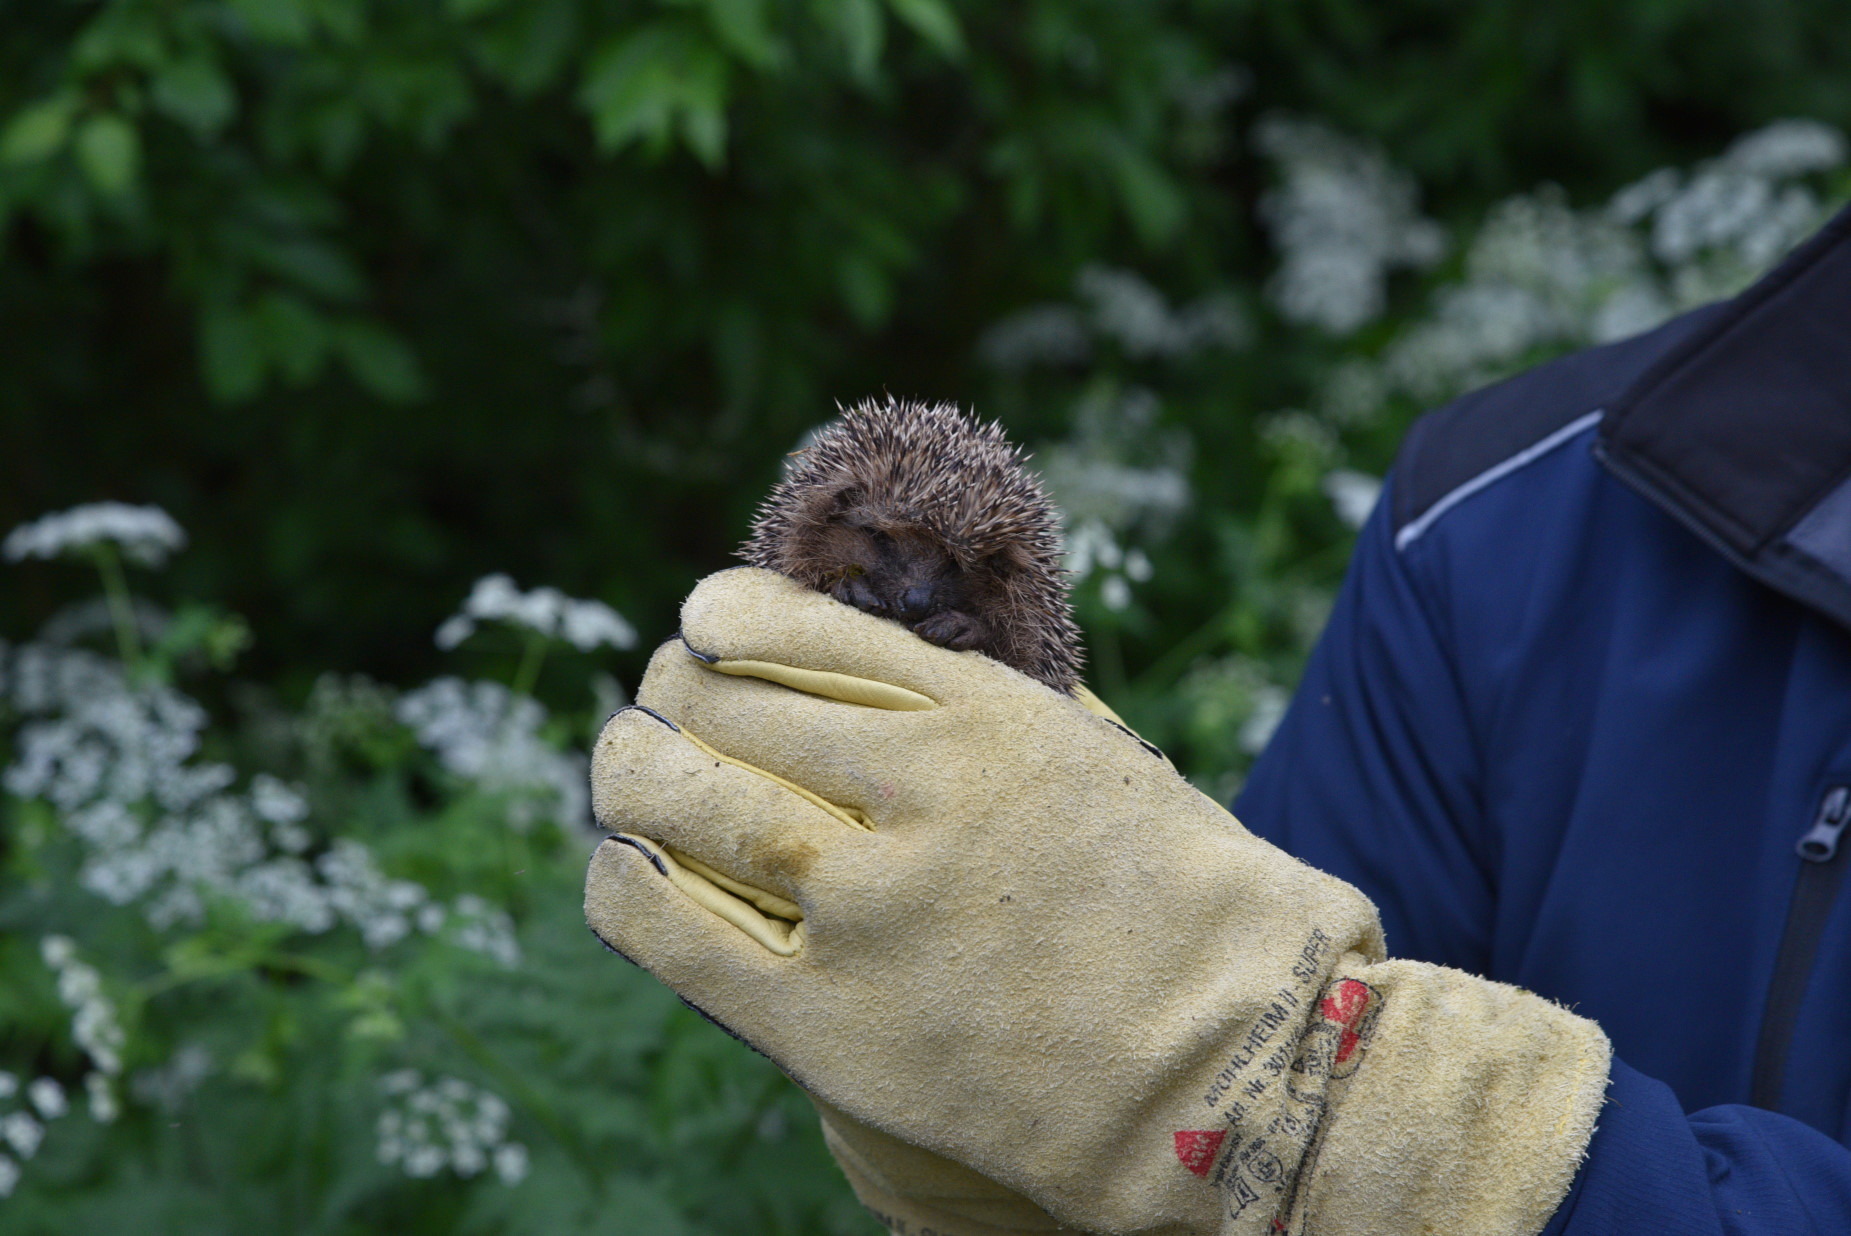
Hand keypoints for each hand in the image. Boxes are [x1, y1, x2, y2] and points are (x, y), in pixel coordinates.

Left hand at [586, 568, 1608, 1234]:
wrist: (1237, 1069)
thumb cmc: (1184, 907)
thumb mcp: (1100, 756)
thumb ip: (990, 704)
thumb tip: (875, 665)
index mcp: (986, 717)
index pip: (796, 630)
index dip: (723, 616)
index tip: (703, 623)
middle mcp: (915, 798)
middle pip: (722, 706)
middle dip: (669, 692)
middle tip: (657, 704)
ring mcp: (866, 913)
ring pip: (686, 804)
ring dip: (632, 771)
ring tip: (625, 767)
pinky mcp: (831, 1026)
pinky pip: (670, 933)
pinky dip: (625, 882)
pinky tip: (625, 863)